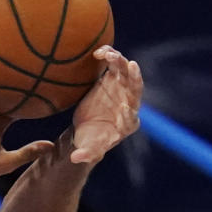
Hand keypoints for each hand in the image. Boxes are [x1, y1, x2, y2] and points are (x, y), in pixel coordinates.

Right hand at [70, 47, 142, 165]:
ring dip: (120, 62)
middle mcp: (129, 103)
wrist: (87, 128)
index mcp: (128, 124)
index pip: (132, 118)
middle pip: (136, 90)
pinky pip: (114, 63)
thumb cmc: (91, 141)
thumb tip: (75, 158)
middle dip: (135, 79)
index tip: (124, 108)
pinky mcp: (113, 77)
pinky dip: (109, 56)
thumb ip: (86, 153)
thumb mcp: (90, 149)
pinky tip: (99, 52)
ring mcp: (122, 88)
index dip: (129, 113)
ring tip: (109, 56)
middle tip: (132, 67)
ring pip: (126, 72)